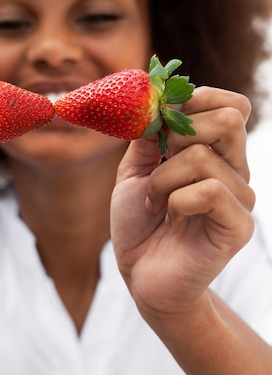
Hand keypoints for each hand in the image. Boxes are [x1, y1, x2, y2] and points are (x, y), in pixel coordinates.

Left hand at [111, 87, 254, 317]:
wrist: (142, 275)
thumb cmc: (140, 224)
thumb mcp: (134, 171)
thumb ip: (147, 137)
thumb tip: (155, 102)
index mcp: (216, 152)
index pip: (232, 105)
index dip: (198, 99)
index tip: (163, 118)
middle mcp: (234, 170)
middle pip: (229, 118)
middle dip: (179, 135)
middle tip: (159, 164)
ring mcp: (240, 198)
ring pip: (201, 157)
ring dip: (161, 179)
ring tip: (155, 203)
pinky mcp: (238, 225)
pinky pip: (208, 190)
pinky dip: (176, 201)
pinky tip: (171, 218)